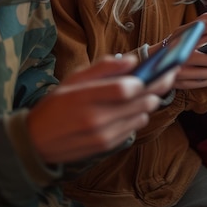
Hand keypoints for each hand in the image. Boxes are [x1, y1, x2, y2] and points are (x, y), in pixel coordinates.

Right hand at [27, 54, 175, 163]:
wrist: (37, 141)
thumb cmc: (56, 104)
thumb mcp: (74, 78)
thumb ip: (104, 67)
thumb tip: (133, 60)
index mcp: (86, 97)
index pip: (126, 88)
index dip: (146, 78)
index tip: (158, 68)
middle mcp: (97, 119)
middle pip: (141, 102)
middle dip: (159, 86)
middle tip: (169, 74)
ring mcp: (104, 136)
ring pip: (142, 115)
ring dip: (150, 101)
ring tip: (152, 89)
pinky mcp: (108, 146)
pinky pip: (134, 127)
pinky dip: (139, 115)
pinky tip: (133, 107)